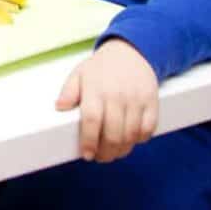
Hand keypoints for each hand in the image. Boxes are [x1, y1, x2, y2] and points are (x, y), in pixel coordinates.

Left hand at [56, 39, 159, 162]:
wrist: (131, 51)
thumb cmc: (101, 67)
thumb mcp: (79, 74)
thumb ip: (68, 91)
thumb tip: (59, 106)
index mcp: (95, 89)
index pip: (91, 120)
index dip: (88, 141)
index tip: (86, 154)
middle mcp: (116, 95)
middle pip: (112, 133)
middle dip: (106, 152)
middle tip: (100, 158)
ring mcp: (136, 99)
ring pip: (131, 134)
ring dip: (122, 149)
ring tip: (114, 153)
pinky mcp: (152, 101)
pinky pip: (149, 128)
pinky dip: (140, 139)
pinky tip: (131, 141)